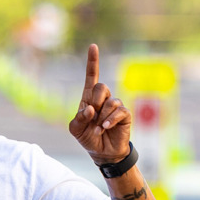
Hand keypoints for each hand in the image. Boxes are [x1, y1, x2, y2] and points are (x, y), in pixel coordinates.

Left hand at [68, 44, 130, 164]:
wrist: (102, 152)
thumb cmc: (88, 138)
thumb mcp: (76, 129)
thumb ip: (79, 118)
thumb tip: (90, 108)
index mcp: (88, 99)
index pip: (91, 76)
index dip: (92, 62)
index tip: (93, 46)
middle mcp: (103, 99)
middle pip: (100, 86)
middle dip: (95, 101)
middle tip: (92, 116)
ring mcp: (115, 106)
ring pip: (110, 101)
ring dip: (102, 117)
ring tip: (98, 128)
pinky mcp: (124, 115)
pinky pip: (119, 111)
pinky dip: (110, 120)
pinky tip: (105, 127)